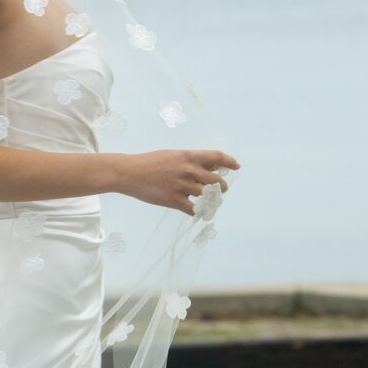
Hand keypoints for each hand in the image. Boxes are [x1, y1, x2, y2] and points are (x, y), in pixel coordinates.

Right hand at [114, 148, 239, 214]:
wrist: (130, 173)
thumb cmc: (150, 162)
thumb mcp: (173, 155)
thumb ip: (191, 160)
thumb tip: (208, 166)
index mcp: (189, 157)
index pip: (217, 157)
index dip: (230, 162)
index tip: (236, 166)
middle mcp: (189, 171)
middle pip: (217, 181)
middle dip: (223, 186)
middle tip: (223, 189)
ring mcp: (182, 187)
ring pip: (208, 196)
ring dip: (212, 200)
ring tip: (211, 201)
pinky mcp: (174, 201)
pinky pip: (194, 210)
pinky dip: (198, 212)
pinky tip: (197, 212)